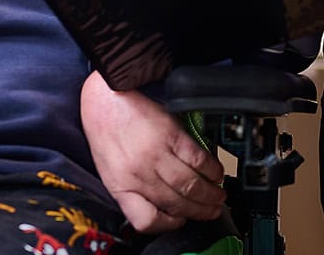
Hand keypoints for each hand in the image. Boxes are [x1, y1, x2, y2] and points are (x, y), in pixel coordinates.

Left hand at [79, 72, 223, 232]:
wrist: (104, 97)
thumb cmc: (106, 131)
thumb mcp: (110, 168)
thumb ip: (131, 188)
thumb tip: (160, 203)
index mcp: (121, 186)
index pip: (146, 220)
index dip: (168, 225)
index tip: (180, 221)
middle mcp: (138, 174)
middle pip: (177, 204)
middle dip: (200, 212)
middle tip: (212, 210)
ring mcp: (155, 155)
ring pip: (190, 186)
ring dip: (210, 194)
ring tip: (218, 195)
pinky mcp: (169, 135)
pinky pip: (197, 160)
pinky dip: (211, 170)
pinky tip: (216, 173)